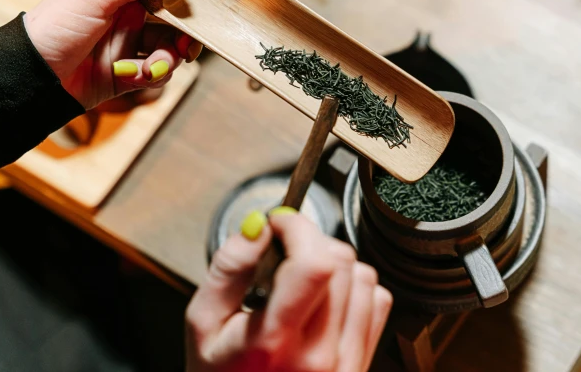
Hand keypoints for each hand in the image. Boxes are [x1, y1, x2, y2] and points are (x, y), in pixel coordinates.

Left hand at [25, 0, 203, 109]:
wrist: (34, 79)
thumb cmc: (53, 26)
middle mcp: (130, 1)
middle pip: (180, 0)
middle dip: (191, 19)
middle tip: (196, 30)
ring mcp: (133, 33)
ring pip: (175, 39)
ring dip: (172, 53)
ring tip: (157, 63)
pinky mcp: (133, 64)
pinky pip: (162, 67)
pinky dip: (155, 72)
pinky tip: (135, 74)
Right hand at [186, 209, 392, 371]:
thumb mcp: (203, 324)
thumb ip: (229, 269)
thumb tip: (259, 225)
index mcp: (273, 343)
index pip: (314, 265)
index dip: (299, 228)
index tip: (280, 223)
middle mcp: (319, 355)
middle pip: (342, 263)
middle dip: (312, 241)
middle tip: (284, 251)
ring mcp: (346, 361)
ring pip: (364, 276)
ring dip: (334, 264)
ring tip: (302, 280)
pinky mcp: (362, 362)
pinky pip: (378, 301)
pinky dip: (354, 288)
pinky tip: (325, 300)